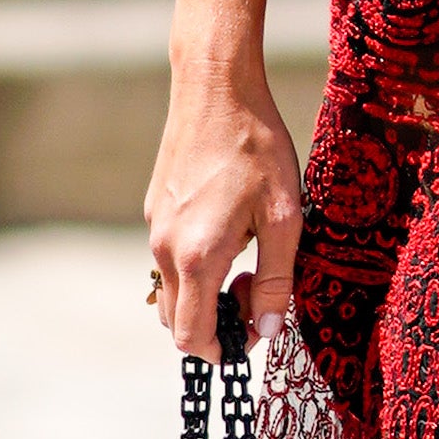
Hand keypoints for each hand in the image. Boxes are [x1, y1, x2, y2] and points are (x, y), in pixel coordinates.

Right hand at [145, 71, 305, 356]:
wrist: (215, 88)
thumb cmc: (256, 148)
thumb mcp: (285, 217)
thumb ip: (275, 280)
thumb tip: (267, 331)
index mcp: (195, 256)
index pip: (192, 337)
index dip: (224, 350)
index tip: (255, 331)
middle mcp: (163, 248)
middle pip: (177, 321)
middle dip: (216, 324)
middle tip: (255, 290)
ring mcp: (153, 228)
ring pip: (172, 290)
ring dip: (205, 294)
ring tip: (247, 260)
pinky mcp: (154, 209)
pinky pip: (169, 259)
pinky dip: (194, 268)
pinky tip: (230, 232)